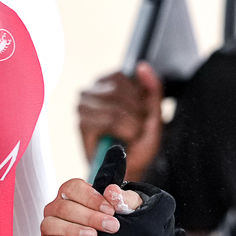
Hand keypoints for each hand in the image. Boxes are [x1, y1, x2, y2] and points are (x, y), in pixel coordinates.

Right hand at [38, 176, 139, 235]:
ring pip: (51, 224)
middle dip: (89, 217)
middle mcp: (57, 207)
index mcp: (72, 192)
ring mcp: (50, 224)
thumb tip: (112, 192)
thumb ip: (123, 199)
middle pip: (65, 207)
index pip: (73, 188)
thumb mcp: (126, 208)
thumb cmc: (115, 219)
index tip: (110, 210)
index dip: (92, 198)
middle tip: (110, 226)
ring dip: (73, 230)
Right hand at [78, 63, 164, 177]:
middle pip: (117, 92)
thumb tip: (142, 66)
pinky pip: (109, 121)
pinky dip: (124, 131)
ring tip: (133, 134)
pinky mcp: (82, 124)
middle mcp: (90, 92)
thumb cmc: (139, 141)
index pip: (120, 76)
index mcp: (105, 83)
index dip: (137, 95)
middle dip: (137, 112)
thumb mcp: (153, 111)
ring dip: (133, 125)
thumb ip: (152, 87)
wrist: (129, 169)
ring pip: (115, 108)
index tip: (142, 112)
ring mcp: (83, 108)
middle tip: (139, 126)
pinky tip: (123, 139)